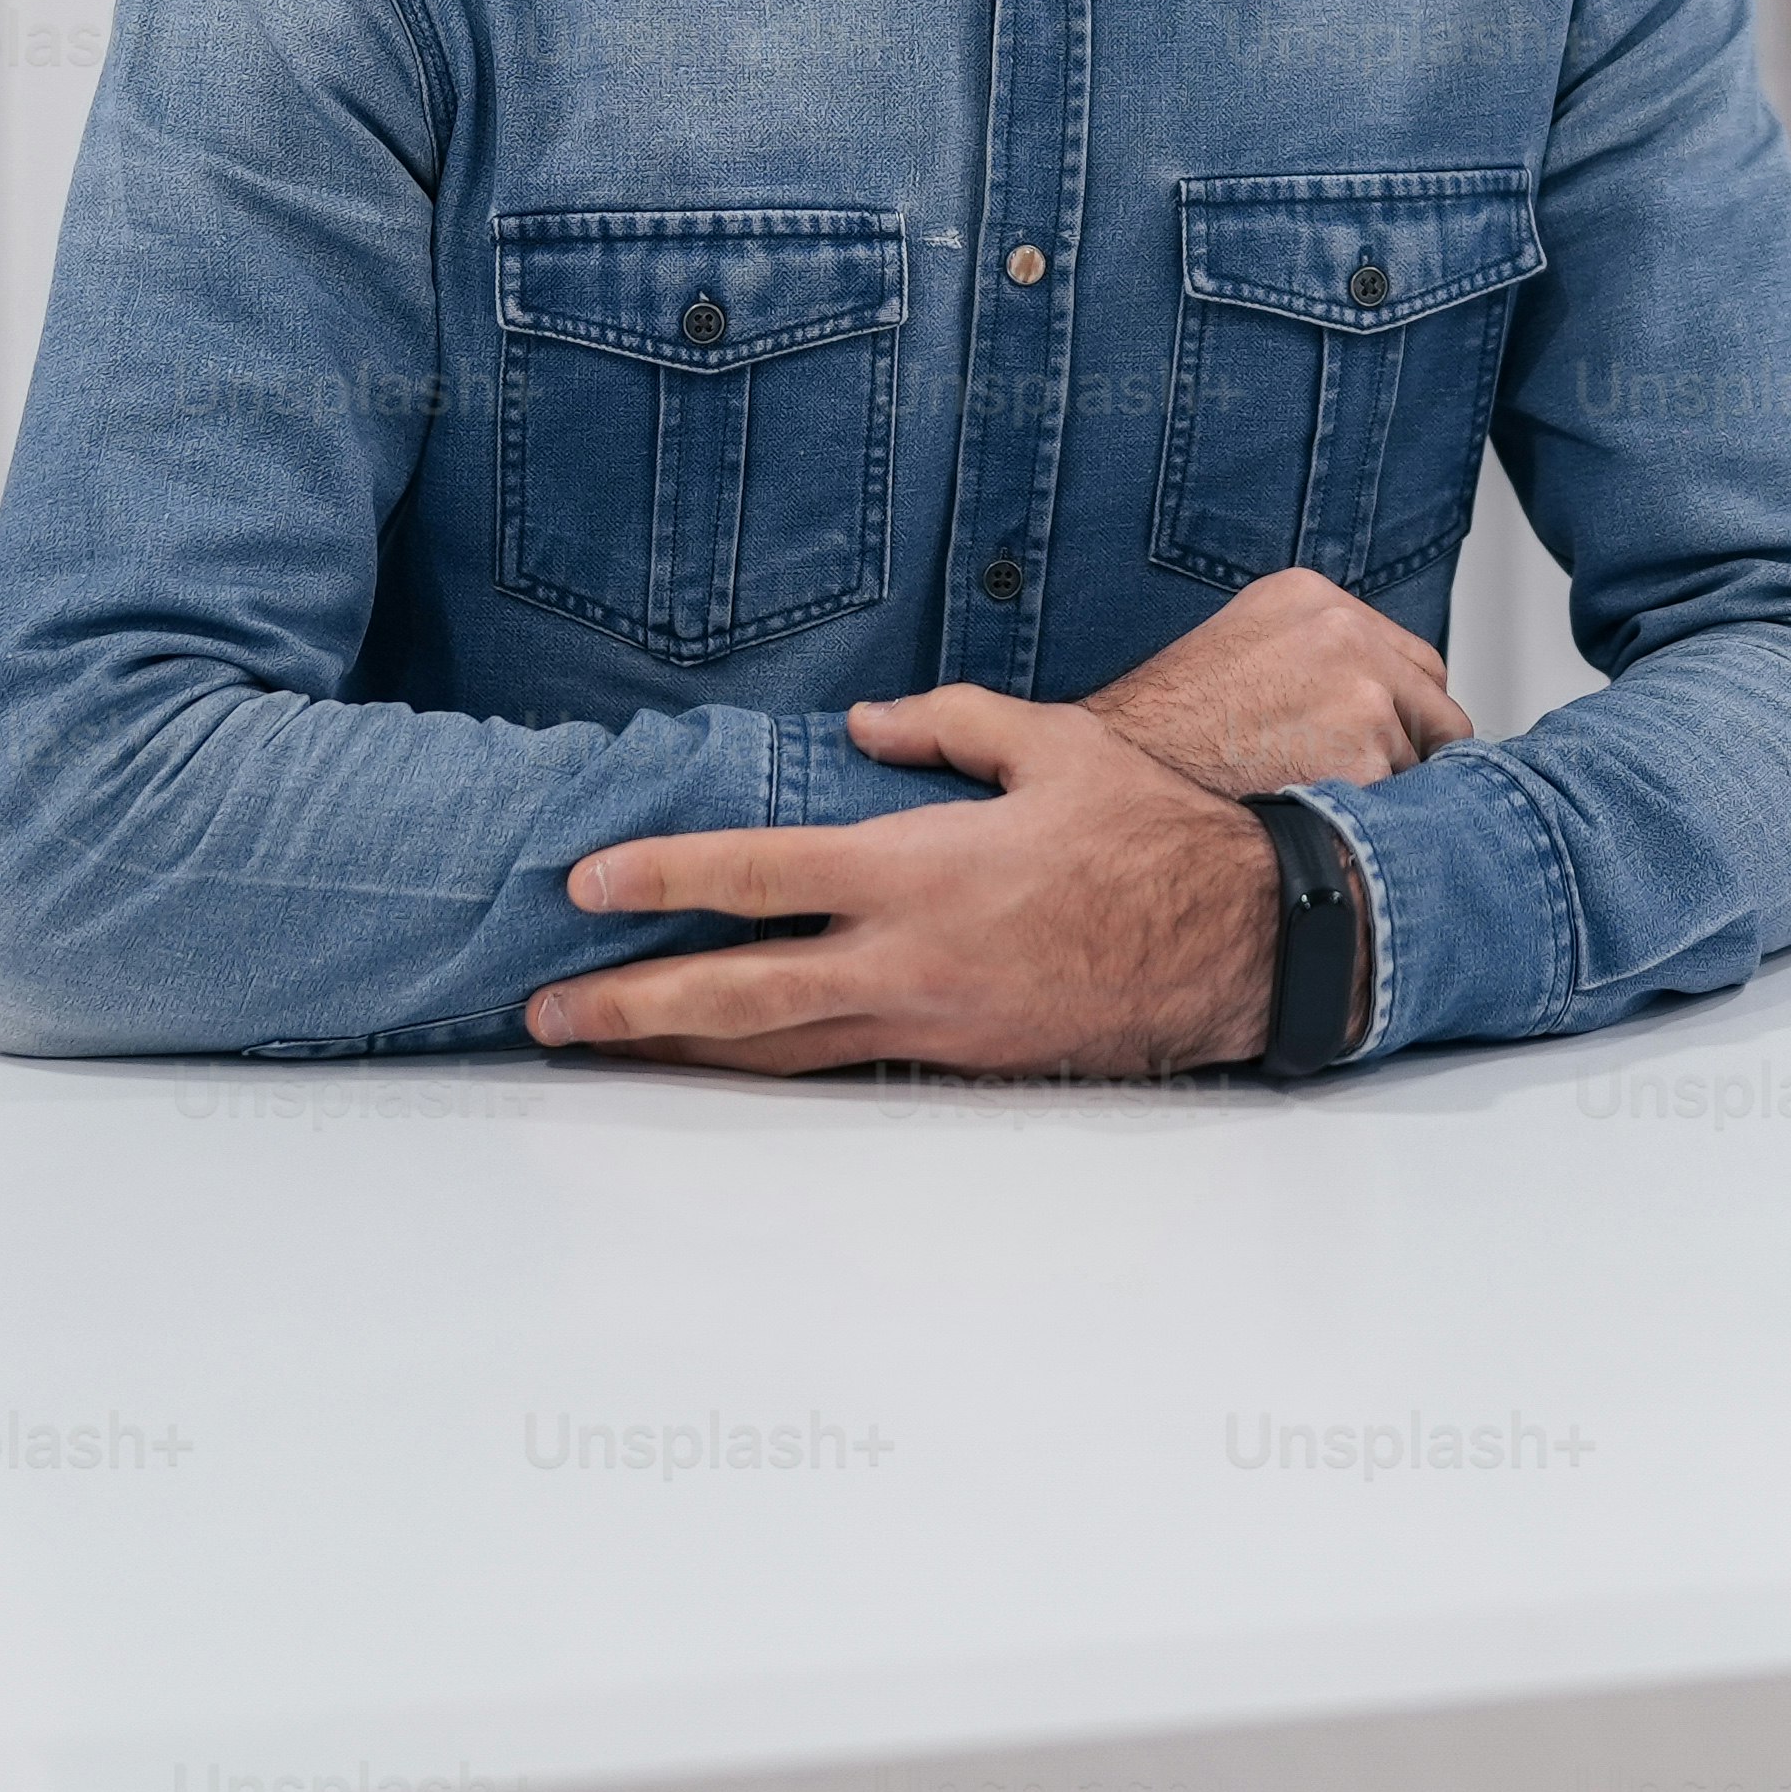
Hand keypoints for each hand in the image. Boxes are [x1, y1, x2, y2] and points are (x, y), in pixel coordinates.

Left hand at [527, 691, 1275, 1075]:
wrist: (1241, 944)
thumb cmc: (1152, 835)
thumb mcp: (1053, 745)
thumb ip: (948, 726)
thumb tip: (863, 730)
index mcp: (922, 869)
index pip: (759, 877)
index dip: (663, 879)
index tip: (587, 885)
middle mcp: (911, 959)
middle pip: (739, 998)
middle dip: (633, 1009)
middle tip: (550, 1013)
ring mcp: (934, 1023)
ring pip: (780, 1052)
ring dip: (684, 1055)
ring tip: (609, 1050)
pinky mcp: (962, 1060)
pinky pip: (844, 1063)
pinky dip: (772, 1065)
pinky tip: (728, 1061)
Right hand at [1085, 562, 1474, 799]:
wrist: (1119, 777)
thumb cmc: (1164, 728)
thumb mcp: (1238, 646)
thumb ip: (1313, 650)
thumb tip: (1379, 688)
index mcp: (1312, 596)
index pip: (1413, 659)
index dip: (1402, 710)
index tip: (1381, 741)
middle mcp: (1345, 632)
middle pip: (1435, 703)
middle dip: (1412, 749)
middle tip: (1363, 785)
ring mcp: (1362, 694)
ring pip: (1421, 760)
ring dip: (1385, 790)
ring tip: (1315, 805)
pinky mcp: (1365, 756)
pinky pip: (1401, 806)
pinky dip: (1367, 827)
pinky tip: (1316, 825)